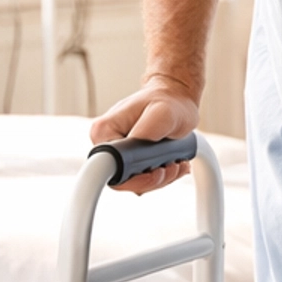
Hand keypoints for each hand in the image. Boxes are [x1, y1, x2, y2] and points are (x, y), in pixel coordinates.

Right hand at [89, 74, 199, 194]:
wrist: (175, 98)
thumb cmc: (169, 101)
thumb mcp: (164, 112)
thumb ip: (147, 130)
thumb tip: (134, 149)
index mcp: (105, 131)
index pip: (108, 170)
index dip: (134, 180)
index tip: (156, 172)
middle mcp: (106, 143)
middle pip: (122, 181)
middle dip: (151, 180)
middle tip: (171, 166)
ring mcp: (117, 152)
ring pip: (134, 183)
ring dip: (160, 179)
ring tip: (176, 162)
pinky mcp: (129, 158)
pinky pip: (141, 178)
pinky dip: (161, 176)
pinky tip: (173, 164)